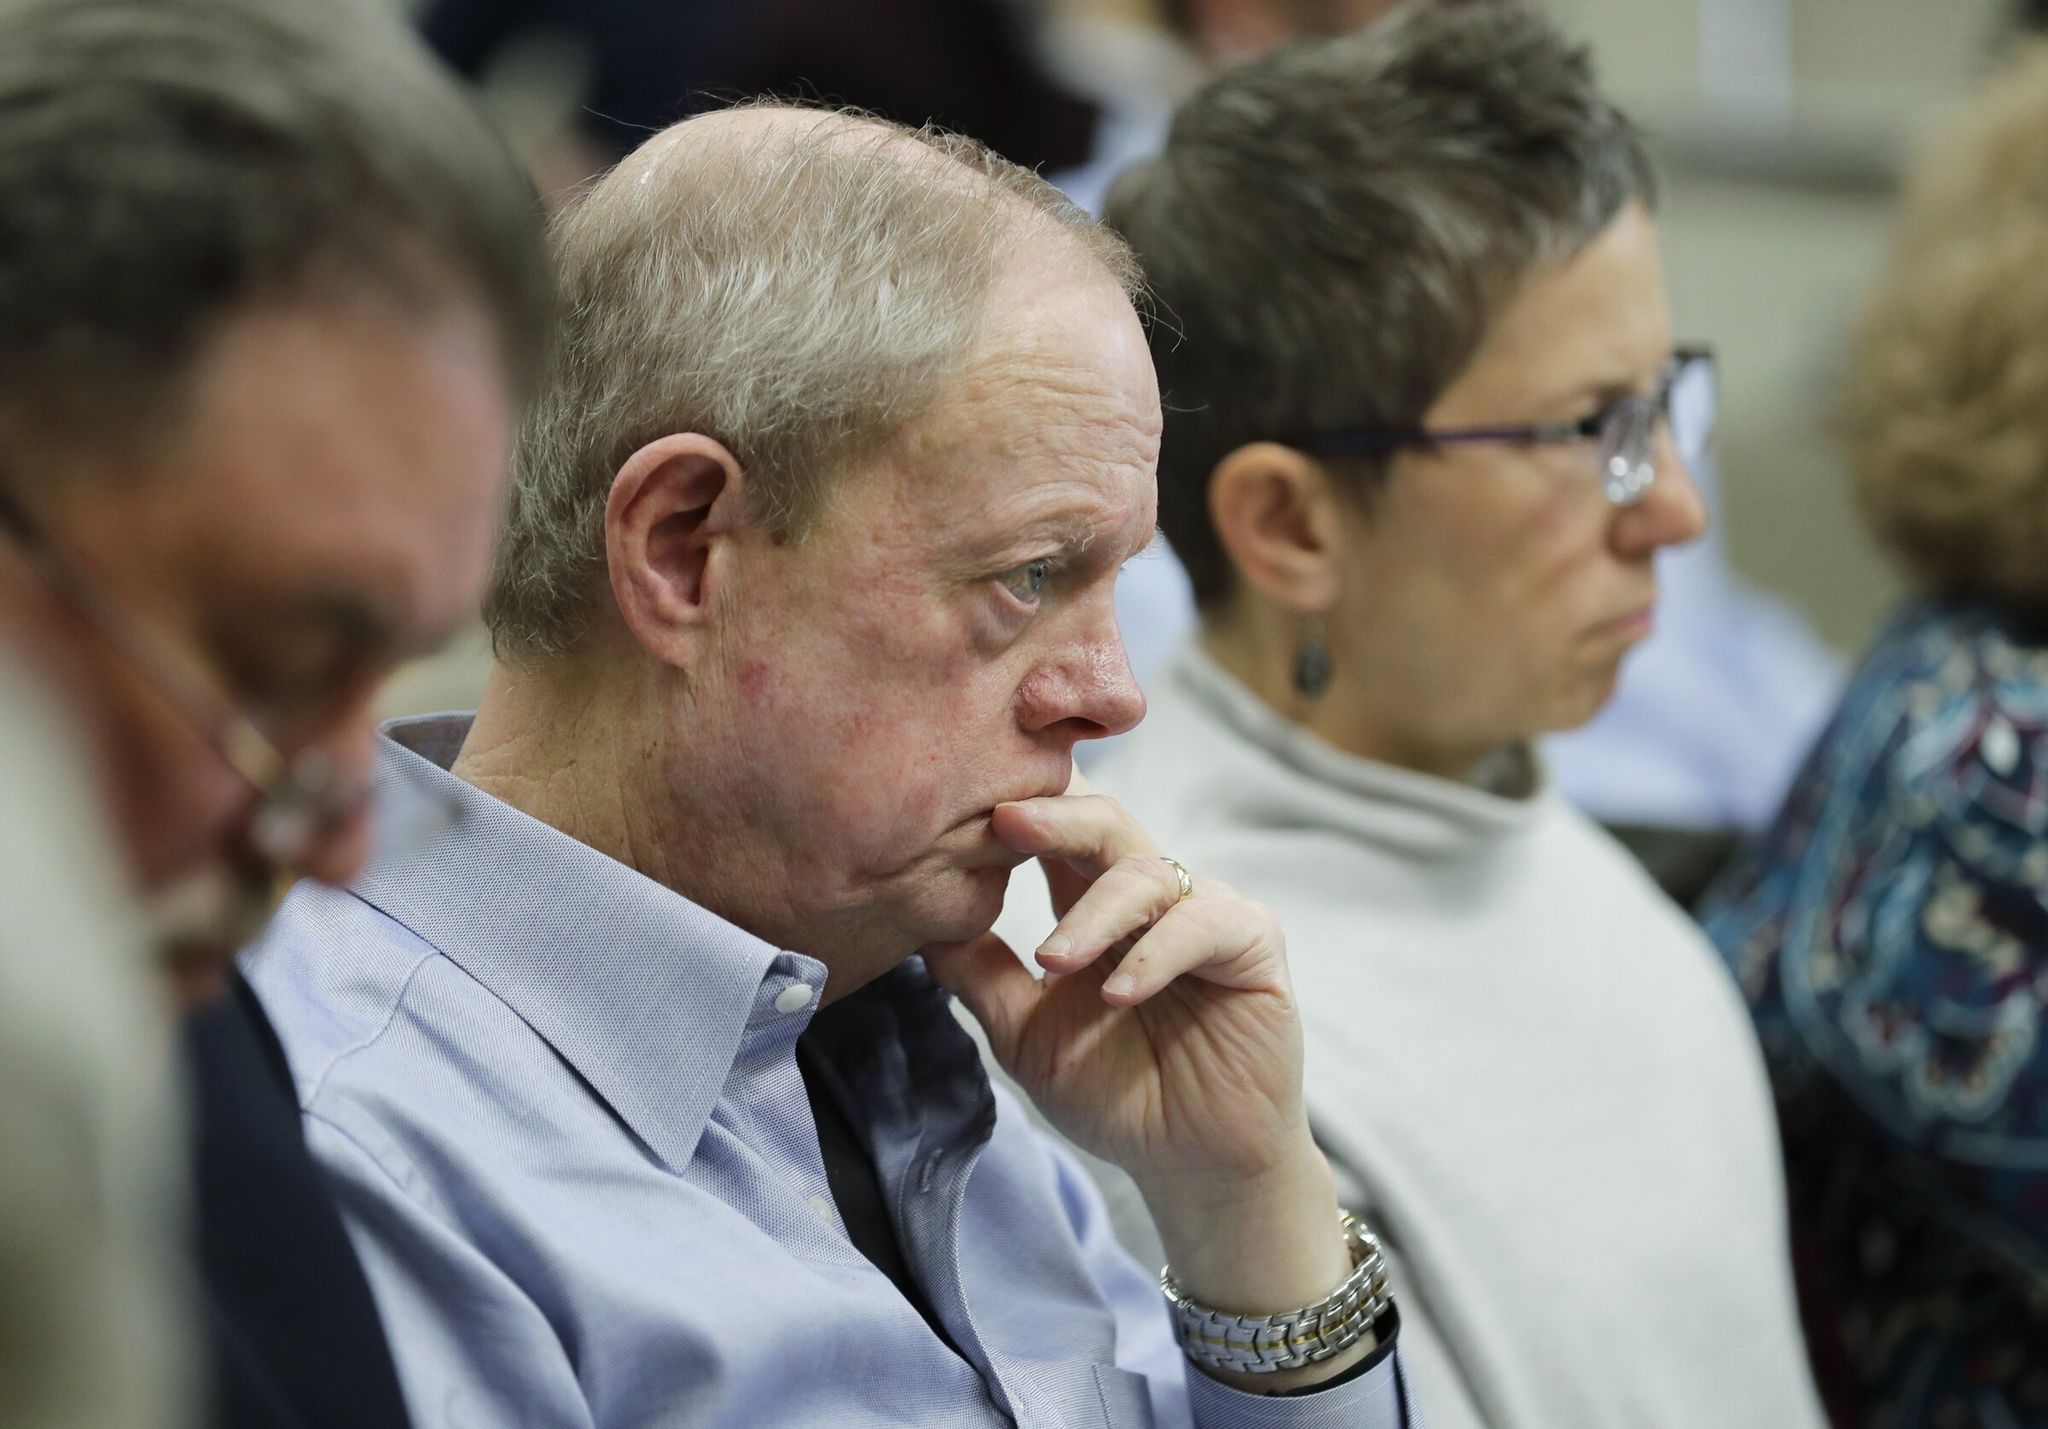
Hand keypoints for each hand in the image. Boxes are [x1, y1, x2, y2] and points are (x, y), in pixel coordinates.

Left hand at [924, 793, 1369, 1391]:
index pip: (1055, 835)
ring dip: (1093, 914)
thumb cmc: (1113, 1091)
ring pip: (1148, 873)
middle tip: (1003, 821)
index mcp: (1093, 904)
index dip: (1014, 820)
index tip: (959, 817)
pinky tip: (1119, 993)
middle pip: (1104, 824)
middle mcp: (1151, 895)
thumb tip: (912, 919)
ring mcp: (1204, 911)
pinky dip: (1155, 954)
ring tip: (1053, 961)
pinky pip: (1203, 924)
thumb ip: (978, 972)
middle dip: (1053, 819)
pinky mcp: (1252, 942)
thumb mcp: (1024, 1032)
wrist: (1190, 1163)